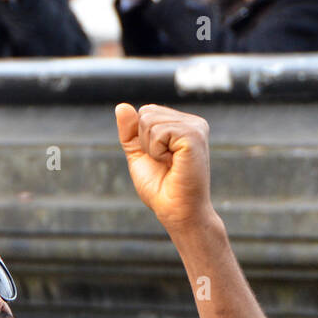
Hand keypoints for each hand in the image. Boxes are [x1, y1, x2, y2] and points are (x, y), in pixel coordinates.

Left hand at [113, 103, 215, 234]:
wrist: (176, 211)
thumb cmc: (160, 188)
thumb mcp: (139, 155)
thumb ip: (130, 131)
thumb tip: (121, 105)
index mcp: (183, 124)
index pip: (146, 112)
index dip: (142, 139)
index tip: (160, 159)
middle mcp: (193, 122)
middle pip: (146, 112)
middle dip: (145, 141)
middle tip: (164, 163)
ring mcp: (196, 127)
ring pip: (149, 120)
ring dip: (151, 148)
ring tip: (169, 164)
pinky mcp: (194, 135)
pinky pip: (157, 131)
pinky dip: (156, 151)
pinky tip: (173, 163)